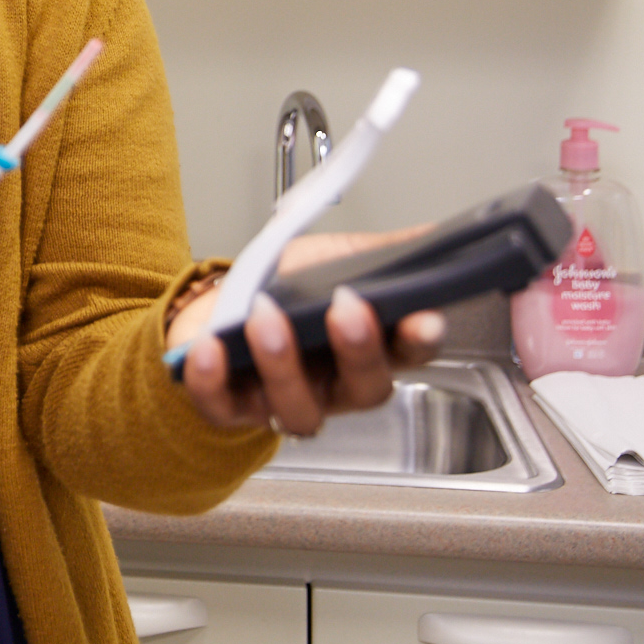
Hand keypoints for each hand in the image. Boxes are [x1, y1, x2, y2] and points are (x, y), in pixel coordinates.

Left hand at [174, 227, 447, 436]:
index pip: (410, 354)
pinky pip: (224, 406)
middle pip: (364, 387)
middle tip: (345, 309)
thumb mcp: (336, 260)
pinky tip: (210, 348)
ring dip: (282, 362)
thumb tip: (433, 236)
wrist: (217, 306)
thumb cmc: (284, 290)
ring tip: (265, 315)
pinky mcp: (231, 408)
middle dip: (358, 350)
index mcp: (370, 350)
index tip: (424, 317)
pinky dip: (213, 380)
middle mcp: (336, 387)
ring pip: (298, 407)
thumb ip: (384, 253)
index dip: (419, 340)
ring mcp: (285, 403)